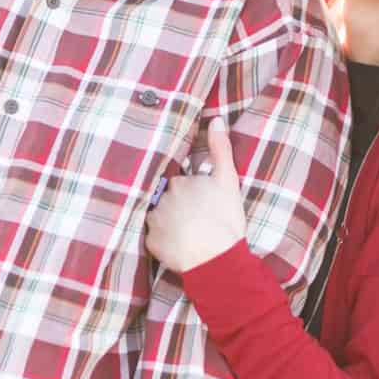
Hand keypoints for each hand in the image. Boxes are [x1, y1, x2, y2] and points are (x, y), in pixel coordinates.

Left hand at [145, 118, 245, 274]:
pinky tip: (180, 247)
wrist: (217, 259)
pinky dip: (165, 242)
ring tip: (187, 234)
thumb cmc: (224, 219)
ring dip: (169, 224)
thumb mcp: (227, 181)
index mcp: (178, 183)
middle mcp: (161, 199)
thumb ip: (220, 149)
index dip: (191, 193)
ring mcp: (154, 222)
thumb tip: (216, 119)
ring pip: (160, 218)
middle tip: (196, 220)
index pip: (180, 183)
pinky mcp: (151, 244)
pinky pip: (156, 240)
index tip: (201, 203)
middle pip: (168, 200)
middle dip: (178, 207)